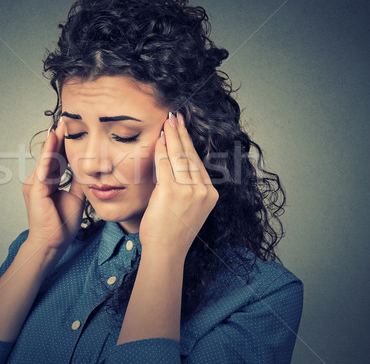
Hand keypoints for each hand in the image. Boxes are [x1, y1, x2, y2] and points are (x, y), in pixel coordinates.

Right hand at [22, 118, 85, 250]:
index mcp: (48, 182)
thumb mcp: (76, 196)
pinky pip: (43, 169)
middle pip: (50, 155)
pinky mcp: (35, 190)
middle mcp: (38, 180)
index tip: (72, 129)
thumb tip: (87, 167)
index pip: (56, 158)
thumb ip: (78, 180)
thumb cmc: (62, 223)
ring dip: (53, 141)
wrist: (53, 243)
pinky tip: (52, 143)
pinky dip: (47, 155)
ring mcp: (35, 184)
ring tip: (60, 125)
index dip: (63, 144)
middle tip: (65, 119)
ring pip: (45, 158)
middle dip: (58, 137)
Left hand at [139, 113, 218, 257]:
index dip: (190, 145)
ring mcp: (189, 191)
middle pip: (191, 156)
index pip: (199, 164)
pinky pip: (166, 164)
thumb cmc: (172, 233)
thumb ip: (186, 188)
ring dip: (173, 137)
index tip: (184, 131)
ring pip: (180, 157)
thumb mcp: (187, 208)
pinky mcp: (172, 191)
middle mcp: (203, 191)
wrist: (166, 252)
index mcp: (210, 195)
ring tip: (168, 122)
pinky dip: (162, 149)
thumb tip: (176, 165)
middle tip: (176, 117)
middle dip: (182, 134)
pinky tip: (160, 138)